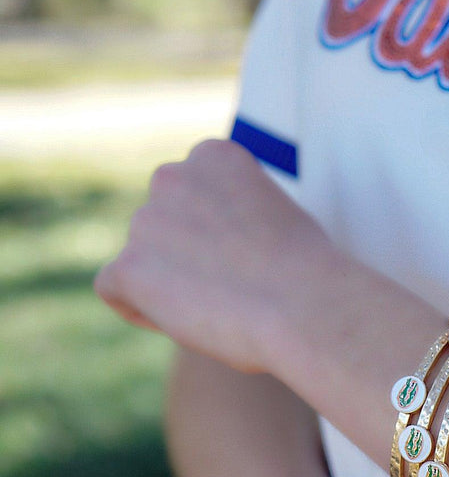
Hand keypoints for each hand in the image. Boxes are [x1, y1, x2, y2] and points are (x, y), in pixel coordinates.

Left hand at [95, 139, 328, 370]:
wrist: (307, 306)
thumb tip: (212, 247)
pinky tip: (181, 320)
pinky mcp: (129, 266)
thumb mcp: (275, 217)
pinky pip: (113, 289)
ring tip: (218, 308)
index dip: (207, 237)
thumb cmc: (308, 274)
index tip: (237, 263)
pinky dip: (139, 309)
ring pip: (140, 261)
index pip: (186, 196)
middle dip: (182, 259)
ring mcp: (146, 220)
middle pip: (159, 227)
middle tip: (229, 291)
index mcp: (213, 156)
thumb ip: (233, 217)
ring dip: (167, 286)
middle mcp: (171, 177)